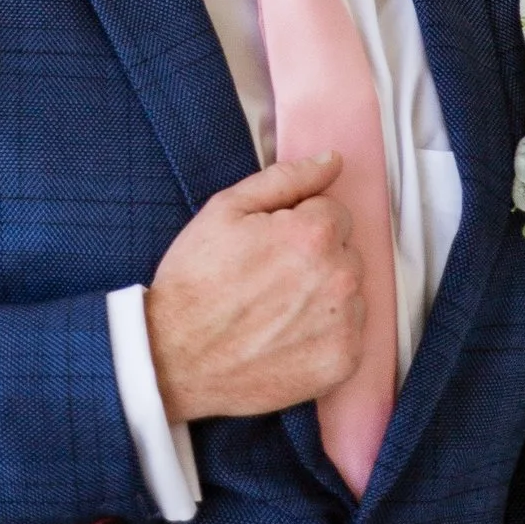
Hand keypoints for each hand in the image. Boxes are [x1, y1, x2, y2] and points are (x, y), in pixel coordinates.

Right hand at [143, 155, 363, 426]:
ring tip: (276, 312)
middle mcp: (340, 277)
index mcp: (314, 234)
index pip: (333, 214)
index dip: (298, 227)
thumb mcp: (225, 210)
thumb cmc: (195, 282)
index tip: (270, 248)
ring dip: (323, 297)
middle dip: (314, 259)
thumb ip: (286, 179)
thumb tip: (332, 161)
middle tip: (268, 280)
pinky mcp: (343, 362)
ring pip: (349, 294)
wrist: (175, 358)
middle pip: (345, 252)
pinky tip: (286, 337)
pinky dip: (324, 336)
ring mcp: (345, 324)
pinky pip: (350, 335)